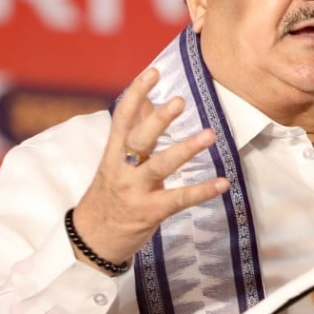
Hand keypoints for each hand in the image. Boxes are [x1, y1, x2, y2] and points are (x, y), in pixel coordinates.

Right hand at [69, 67, 229, 268]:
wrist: (90, 241)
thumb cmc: (108, 195)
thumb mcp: (115, 162)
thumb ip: (134, 133)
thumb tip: (150, 101)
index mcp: (113, 153)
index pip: (122, 118)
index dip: (136, 93)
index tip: (153, 72)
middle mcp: (122, 169)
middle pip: (139, 139)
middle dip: (159, 120)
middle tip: (180, 101)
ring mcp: (135, 191)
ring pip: (160, 166)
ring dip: (185, 150)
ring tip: (209, 134)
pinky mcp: (149, 212)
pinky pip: (178, 199)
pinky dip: (202, 191)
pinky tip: (222, 182)